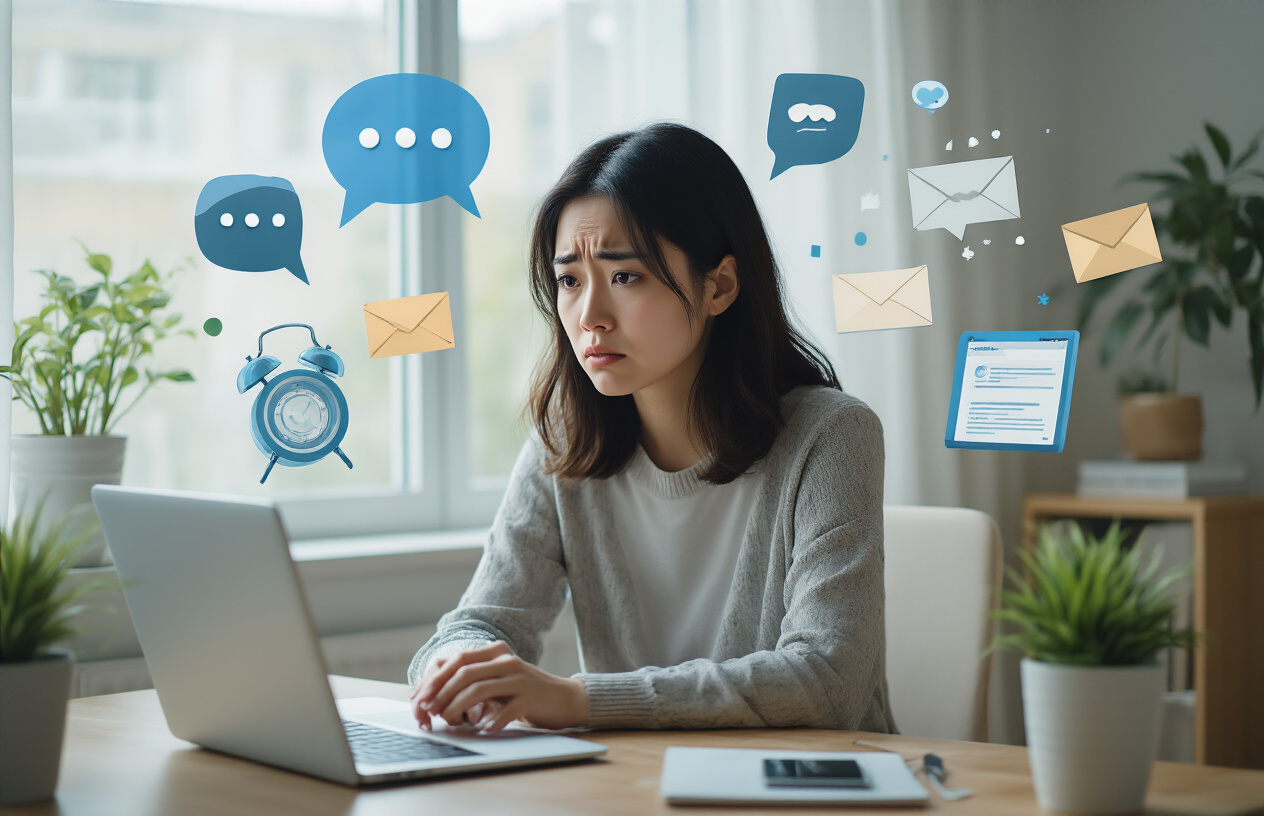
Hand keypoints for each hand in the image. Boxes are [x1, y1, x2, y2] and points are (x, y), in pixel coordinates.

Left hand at [408, 641, 587, 733]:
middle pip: (464, 672)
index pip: (457, 660)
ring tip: (449, 721)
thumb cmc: (524, 693)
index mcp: (495, 653)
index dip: (435, 678)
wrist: (564, 699)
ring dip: (458, 707)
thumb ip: (472, 680)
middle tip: (428, 711)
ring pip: (479, 689)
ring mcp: (519, 678)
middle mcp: (506, 661)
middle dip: (440, 692)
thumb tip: (432, 691)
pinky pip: (504, 710)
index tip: (420, 697)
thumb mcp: (497, 680)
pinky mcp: (530, 697)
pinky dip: (490, 721)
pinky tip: (483, 730)